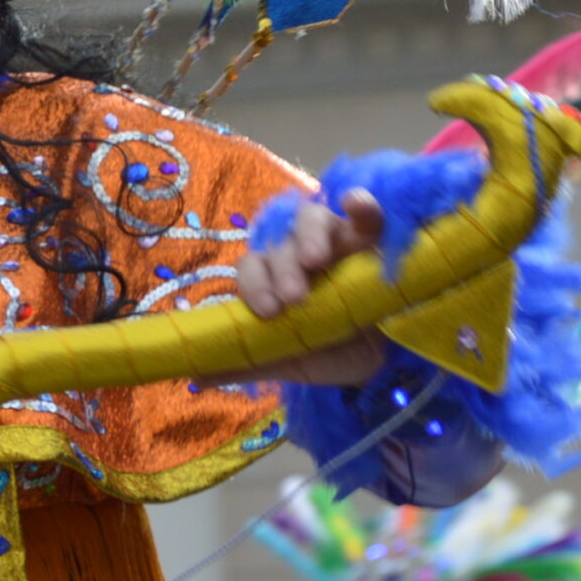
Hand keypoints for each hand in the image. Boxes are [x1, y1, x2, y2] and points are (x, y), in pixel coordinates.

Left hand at [232, 189, 387, 385]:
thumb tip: (195, 375)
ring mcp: (338, 242)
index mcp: (275, 278)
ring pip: (313, 218)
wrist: (385, 364)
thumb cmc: (330, 353)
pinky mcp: (374, 239)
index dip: (254, 284)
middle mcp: (301, 254)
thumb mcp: (289, 360)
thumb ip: (246, 361)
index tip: (267, 312)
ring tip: (316, 260)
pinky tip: (356, 205)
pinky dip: (362, 204)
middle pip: (280, 243)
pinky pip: (368, 213)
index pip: (251, 267)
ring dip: (309, 236)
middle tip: (294, 299)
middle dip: (282, 269)